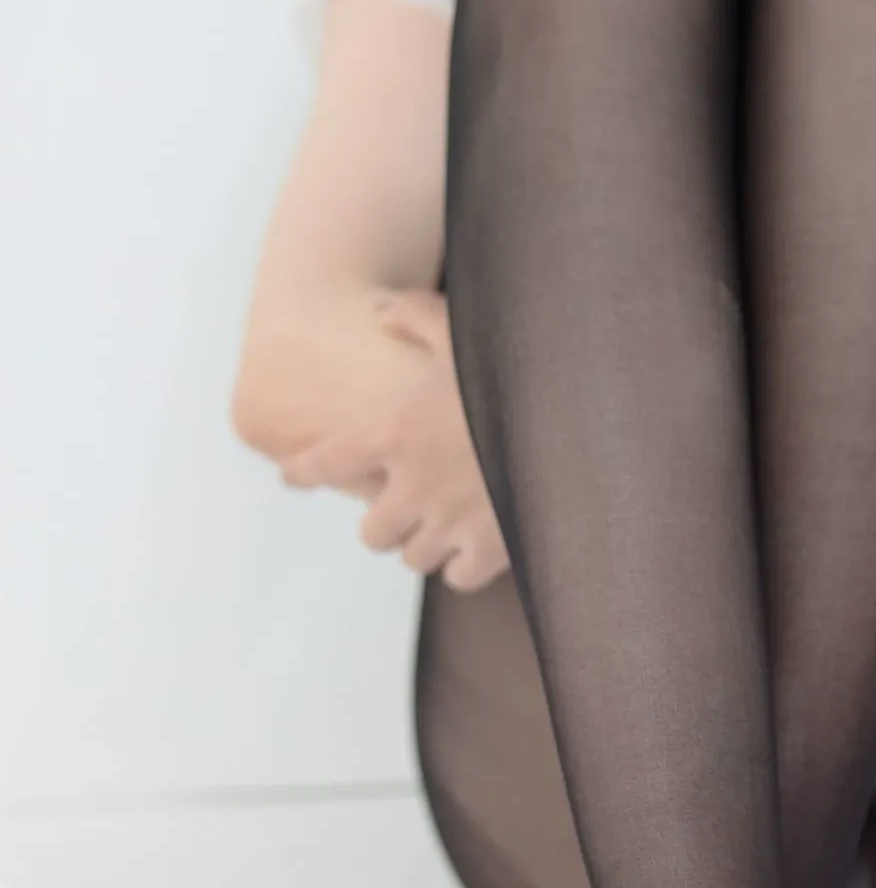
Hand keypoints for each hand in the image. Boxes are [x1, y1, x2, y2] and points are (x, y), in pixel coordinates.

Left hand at [279, 288, 511, 593]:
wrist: (572, 418)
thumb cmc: (512, 371)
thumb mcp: (459, 330)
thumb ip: (414, 316)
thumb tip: (381, 310)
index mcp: (395, 433)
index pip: (327, 462)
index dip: (304, 472)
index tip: (291, 478)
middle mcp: (413, 486)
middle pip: (372, 534)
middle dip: (385, 523)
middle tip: (404, 509)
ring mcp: (451, 521)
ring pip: (413, 557)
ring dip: (424, 544)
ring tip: (443, 528)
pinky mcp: (491, 547)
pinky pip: (458, 577)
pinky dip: (463, 566)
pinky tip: (477, 549)